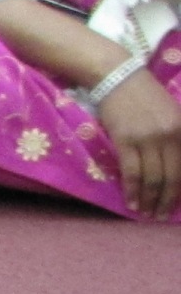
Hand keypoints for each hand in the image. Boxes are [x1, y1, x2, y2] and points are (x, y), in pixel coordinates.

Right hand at [98, 58, 180, 218]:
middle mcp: (169, 135)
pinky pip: (131, 172)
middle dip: (166, 200)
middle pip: (170, 176)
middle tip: (160, 216)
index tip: (174, 205)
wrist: (118, 77)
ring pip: (151, 178)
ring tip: (145, 213)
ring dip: (149, 199)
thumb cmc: (144, 95)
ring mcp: (147, 138)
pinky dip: (132, 190)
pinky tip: (131, 203)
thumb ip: (176, 136)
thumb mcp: (171, 112)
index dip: (180, 190)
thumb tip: (175, 166)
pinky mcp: (125, 141)